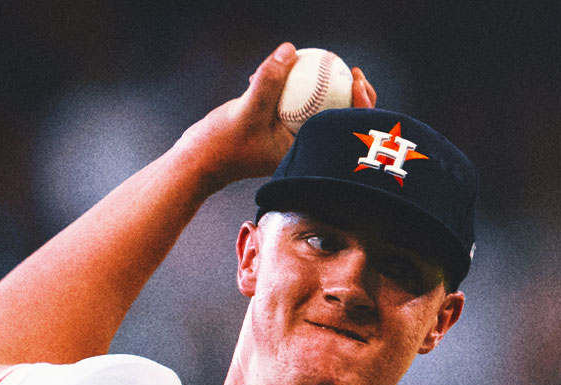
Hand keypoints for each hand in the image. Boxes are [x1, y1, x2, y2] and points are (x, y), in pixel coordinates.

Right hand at [173, 43, 379, 192]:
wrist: (200, 159)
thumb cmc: (222, 144)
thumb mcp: (246, 110)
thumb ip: (269, 81)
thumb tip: (289, 50)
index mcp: (307, 154)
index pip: (344, 129)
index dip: (361, 106)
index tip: (357, 80)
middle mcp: (305, 148)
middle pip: (341, 121)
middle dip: (353, 96)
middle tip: (354, 72)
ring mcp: (294, 139)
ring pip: (321, 110)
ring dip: (326, 88)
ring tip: (328, 66)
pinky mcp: (282, 129)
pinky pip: (301, 103)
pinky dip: (301, 87)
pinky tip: (287, 69)